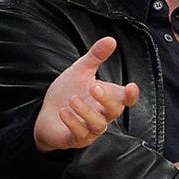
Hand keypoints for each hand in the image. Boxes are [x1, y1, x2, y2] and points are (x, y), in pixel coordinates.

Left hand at [34, 37, 138, 152]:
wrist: (47, 113)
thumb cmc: (68, 92)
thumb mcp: (81, 70)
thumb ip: (96, 56)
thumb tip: (111, 39)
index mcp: (107, 98)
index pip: (125, 99)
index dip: (131, 95)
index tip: (131, 87)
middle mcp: (102, 115)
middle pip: (115, 111)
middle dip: (106, 99)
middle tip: (94, 87)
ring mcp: (90, 129)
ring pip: (98, 126)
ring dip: (86, 113)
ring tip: (72, 100)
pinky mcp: (75, 139)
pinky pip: (80, 135)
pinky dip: (72, 123)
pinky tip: (63, 112)